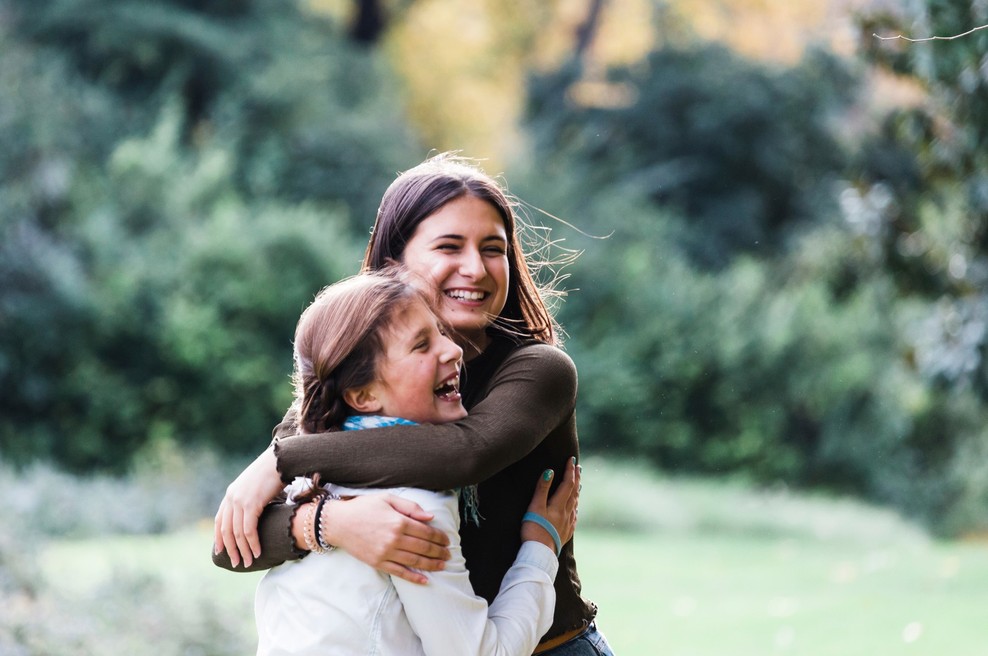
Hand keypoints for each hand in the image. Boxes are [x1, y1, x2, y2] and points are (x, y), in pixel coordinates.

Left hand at [213, 445, 283, 567]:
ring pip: (237, 533)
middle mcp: (232, 498)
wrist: (280, 460)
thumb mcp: (256, 487)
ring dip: (243, 550)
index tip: (221, 552)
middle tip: (236, 562)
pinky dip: (252, 543)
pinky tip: (257, 552)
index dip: (219, 538)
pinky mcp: (251, 504)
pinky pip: (249, 530)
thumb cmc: (274, 472)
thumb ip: (251, 499)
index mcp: (231, 494)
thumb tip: (257, 513)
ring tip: (248, 562)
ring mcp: (240, 501)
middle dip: (231, 549)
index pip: (219, 520)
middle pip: (226, 530)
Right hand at [314, 494, 451, 583]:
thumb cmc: (363, 507)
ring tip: (442, 565)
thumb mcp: (387, 499)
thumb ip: (410, 507)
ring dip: (431, 565)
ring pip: (415, 561)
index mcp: (398, 521)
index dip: (439, 537)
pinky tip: (425, 580)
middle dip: (439, 552)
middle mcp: (394, 539)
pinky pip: (399, 572)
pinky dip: (414, 578)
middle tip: (449, 554)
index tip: (447, 540)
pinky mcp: (378, 563)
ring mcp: (386, 553)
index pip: (426, 532)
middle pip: (424, 548)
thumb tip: (430, 517)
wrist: (338, 523)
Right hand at [521, 457, 579, 552]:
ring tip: (578, 483)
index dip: (569, 470)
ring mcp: (568, 523)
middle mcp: (567, 513)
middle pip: (574, 492)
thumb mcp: (535, 507)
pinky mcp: (566, 532)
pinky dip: (575, 507)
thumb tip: (550, 471)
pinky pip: (574, 516)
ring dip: (577, 491)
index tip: (571, 459)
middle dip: (576, 478)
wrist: (540, 553)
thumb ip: (542, 489)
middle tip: (578, 467)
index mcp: (559, 505)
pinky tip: (574, 508)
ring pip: (575, 503)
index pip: (567, 483)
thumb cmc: (534, 529)